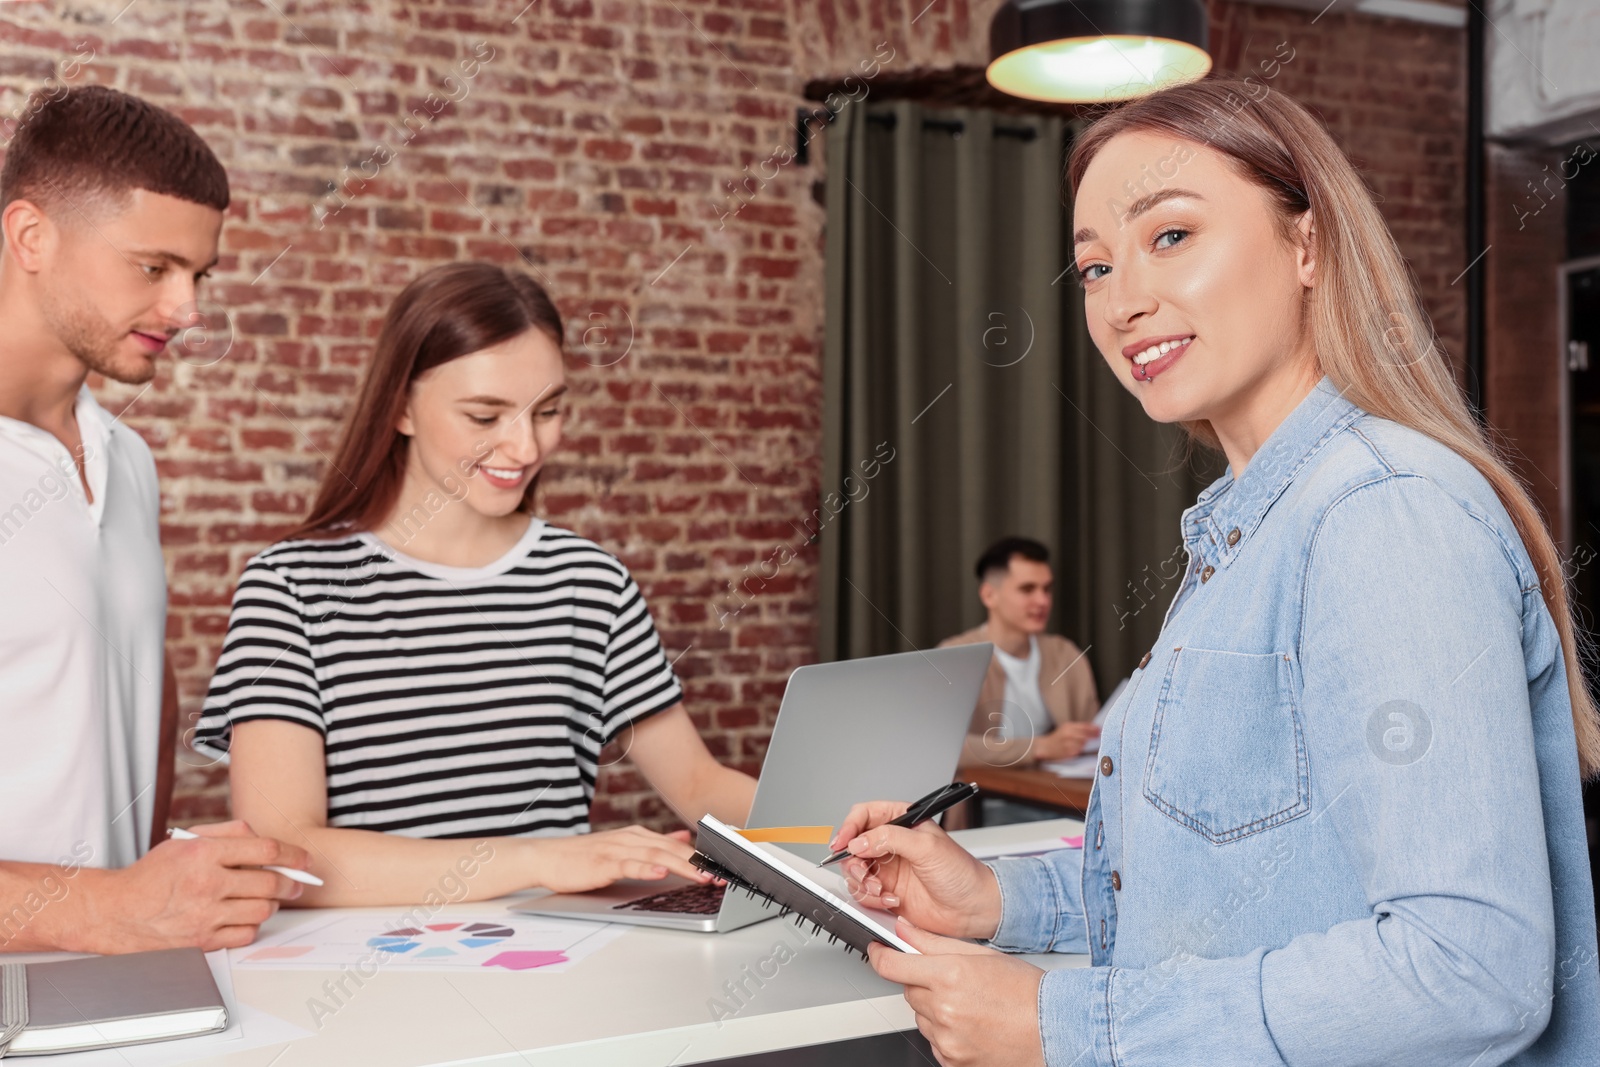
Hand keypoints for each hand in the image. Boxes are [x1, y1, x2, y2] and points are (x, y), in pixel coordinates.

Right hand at [89, 820, 310, 951]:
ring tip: (265, 899)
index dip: (293, 855)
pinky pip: (246, 934)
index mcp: (203, 854)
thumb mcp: (185, 841)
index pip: (265, 851)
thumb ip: (226, 833)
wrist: (116, 912)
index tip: (304, 860)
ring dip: (271, 904)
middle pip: (270, 883)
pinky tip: (244, 917)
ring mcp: (205, 915)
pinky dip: (252, 926)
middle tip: (296, 884)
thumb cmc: (152, 875)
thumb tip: (261, 837)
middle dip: (290, 883)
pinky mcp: (202, 941)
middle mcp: (207, 884)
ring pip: (262, 910)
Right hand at [529, 826, 713, 893]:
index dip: (704, 858)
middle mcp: (633, 838)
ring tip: (703, 876)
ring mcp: (618, 849)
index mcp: (640, 836)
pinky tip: (660, 872)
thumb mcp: (626, 848)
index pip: (680, 846)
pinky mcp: (603, 862)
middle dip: (701, 863)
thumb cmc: (585, 857)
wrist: (548, 857)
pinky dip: (646, 867)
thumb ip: (656, 843)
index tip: (727, 869)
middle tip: (724, 876)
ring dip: (683, 866)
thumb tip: (685, 836)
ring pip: (657, 855)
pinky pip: (628, 864)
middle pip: (675, 850)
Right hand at [830, 801, 1001, 939]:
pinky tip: (892, 900)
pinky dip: (872, 899)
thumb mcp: (927, 846)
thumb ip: (890, 838)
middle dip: (853, 861)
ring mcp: (888, 869)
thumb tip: (860, 841)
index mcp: (902, 823)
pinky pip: (864, 894)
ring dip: (863, 883)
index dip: (850, 826)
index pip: (865, 815)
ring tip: (881, 889)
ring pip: (855, 871)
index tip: (843, 842)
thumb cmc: (962, 873)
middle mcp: (892, 844)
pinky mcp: (887, 892)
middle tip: (863, 872)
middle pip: (854, 845)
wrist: (974, 909)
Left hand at [868, 917, 1045, 1066]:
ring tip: (969, 1004)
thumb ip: (934, 942)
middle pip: (908, 990)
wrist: (1053, 1029)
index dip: (880, 956)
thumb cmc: (1025, 991)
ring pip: (921, 1017)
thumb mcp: (981, 954)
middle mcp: (944, 1009)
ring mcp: (947, 1039)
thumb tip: (905, 929)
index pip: (893, 966)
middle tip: (952, 980)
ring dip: (934, 1008)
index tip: (877, 952)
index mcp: (950, 976)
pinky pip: (934, 1041)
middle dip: (921, 981)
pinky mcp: (952, 1061)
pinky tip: (971, 1024)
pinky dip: (945, 1032)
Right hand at [1029, 722, 1099, 760]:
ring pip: (1082, 743)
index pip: (1084, 726)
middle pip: (1085, 735)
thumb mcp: (1067, 729)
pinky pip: (1077, 751)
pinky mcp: (1066, 752)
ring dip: (1086, 744)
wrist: (1045, 746)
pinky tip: (1079, 749)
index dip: (1093, 728)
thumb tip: (1095, 729)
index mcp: (1068, 726)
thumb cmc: (1058, 738)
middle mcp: (1068, 734)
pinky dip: (1080, 750)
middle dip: (1092, 736)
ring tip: (1087, 743)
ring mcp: (1067, 743)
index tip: (1099, 730)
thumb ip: (1079, 728)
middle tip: (1098, 737)